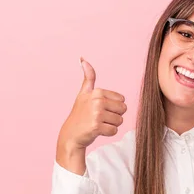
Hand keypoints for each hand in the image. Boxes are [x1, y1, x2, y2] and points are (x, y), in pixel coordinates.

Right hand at [56, 58, 126, 173]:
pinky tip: (97, 131)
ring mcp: (97, 113)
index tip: (100, 109)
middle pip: (123, 110)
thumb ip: (88, 77)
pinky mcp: (97, 126)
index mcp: (97, 91)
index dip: (113, 107)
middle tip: (100, 118)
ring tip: (98, 124)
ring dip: (111, 125)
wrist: (71, 134)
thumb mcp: (83, 93)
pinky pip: (114, 130)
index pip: (122, 100)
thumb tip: (83, 59)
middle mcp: (97, 100)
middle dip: (114, 116)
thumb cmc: (80, 114)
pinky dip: (108, 133)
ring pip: (120, 121)